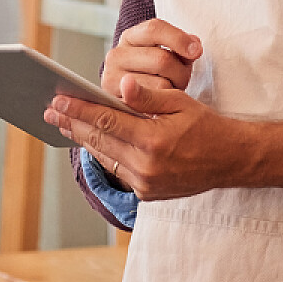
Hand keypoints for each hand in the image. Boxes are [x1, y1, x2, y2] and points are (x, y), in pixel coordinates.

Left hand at [46, 75, 282, 201]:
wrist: (233, 161)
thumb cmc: (207, 126)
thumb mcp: (181, 104)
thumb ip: (150, 97)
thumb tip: (123, 86)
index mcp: (154, 142)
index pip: (106, 122)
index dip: (79, 109)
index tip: (57, 100)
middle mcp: (146, 167)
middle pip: (98, 141)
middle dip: (72, 124)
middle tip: (49, 111)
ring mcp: (146, 184)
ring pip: (105, 157)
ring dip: (83, 139)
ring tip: (64, 124)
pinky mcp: (148, 194)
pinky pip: (118, 170)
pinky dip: (104, 154)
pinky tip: (92, 142)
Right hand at [101, 18, 199, 100]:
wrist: (134, 97)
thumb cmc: (157, 73)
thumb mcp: (170, 54)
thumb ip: (184, 48)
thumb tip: (194, 48)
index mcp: (130, 37)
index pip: (154, 29)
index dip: (179, 39)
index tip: (197, 51)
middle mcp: (116, 55)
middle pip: (161, 59)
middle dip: (180, 71)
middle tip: (182, 79)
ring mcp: (113, 79)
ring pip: (160, 85)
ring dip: (173, 90)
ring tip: (169, 91)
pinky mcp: (117, 102)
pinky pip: (153, 104)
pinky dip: (163, 104)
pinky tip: (161, 102)